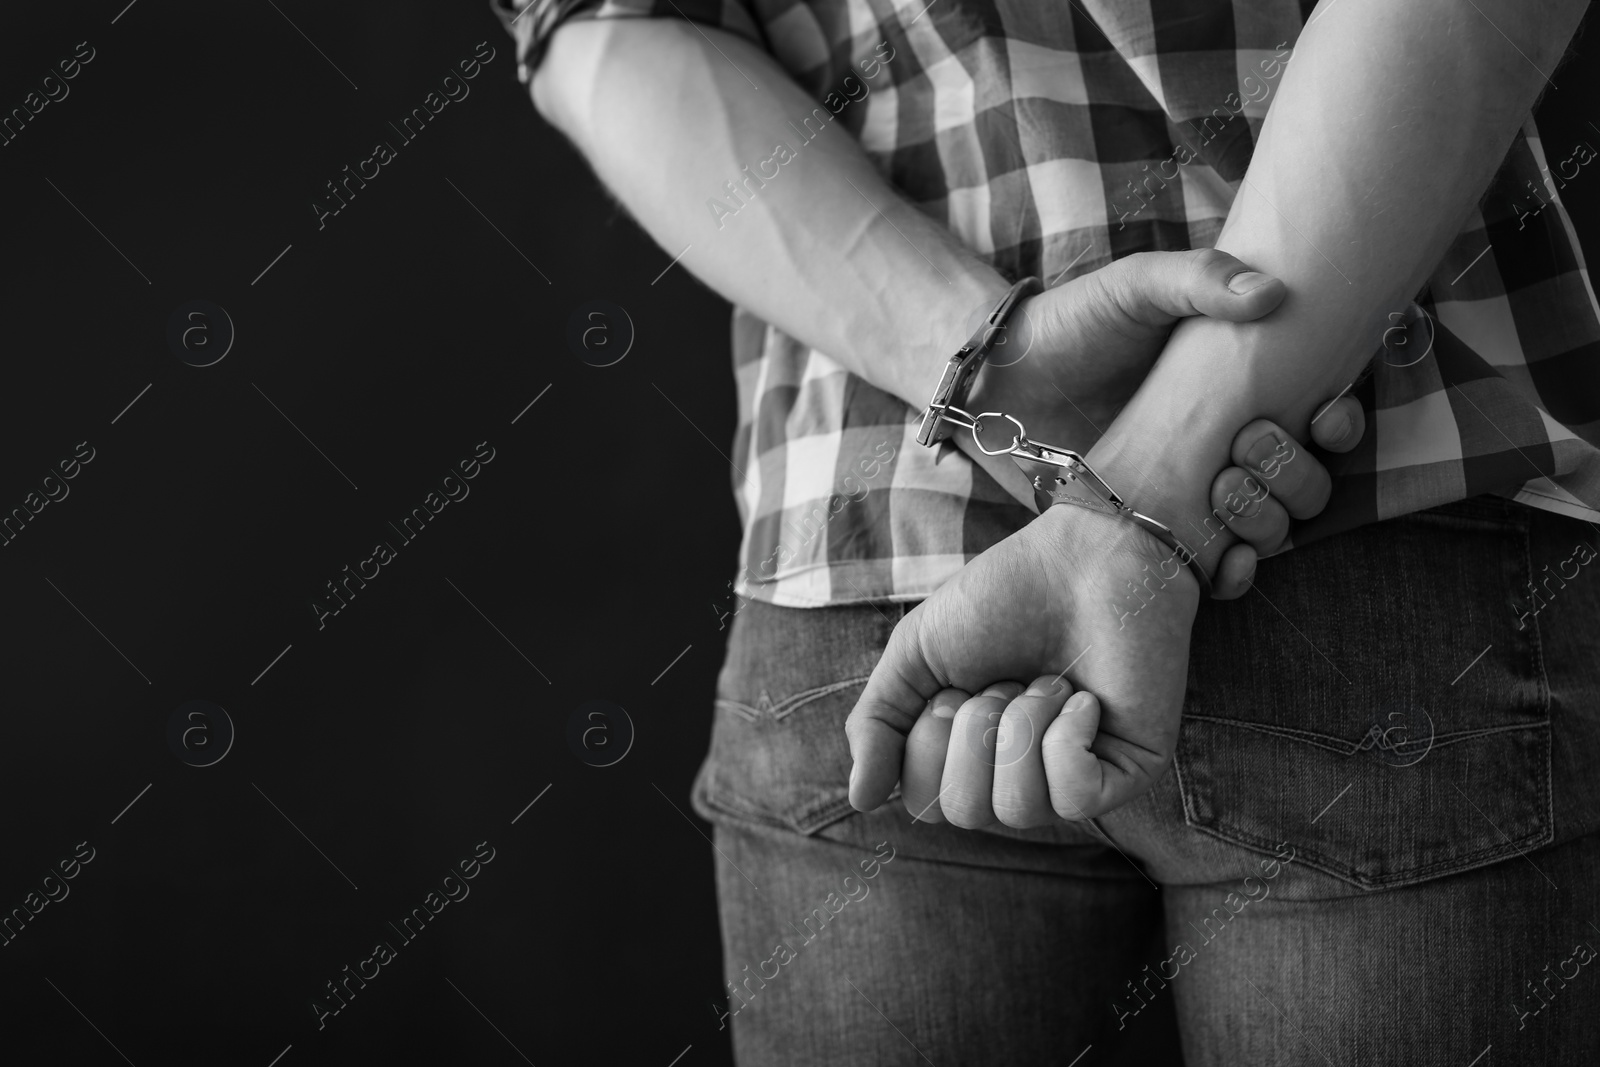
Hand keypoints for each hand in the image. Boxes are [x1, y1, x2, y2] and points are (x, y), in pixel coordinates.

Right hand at [846, 400, 1365, 824]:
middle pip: (966, 813)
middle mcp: (1019, 778)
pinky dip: (1065, 738)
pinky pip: (1074, 797)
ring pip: (1019, 809)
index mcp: (970, 758)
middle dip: (974, 731)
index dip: (929, 741)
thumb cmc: (1004, 598)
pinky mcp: (1126, 772)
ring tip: (1047, 681)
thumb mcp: (917, 653)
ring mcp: (1074, 779)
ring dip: (1022, 725)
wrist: (1086, 555)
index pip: (926, 802)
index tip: (959, 684)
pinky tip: (1083, 698)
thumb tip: (857, 799)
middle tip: (1002, 680)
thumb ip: (879, 723)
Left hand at [958, 249, 1361, 587]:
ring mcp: (1195, 492)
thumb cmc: (1071, 325)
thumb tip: (1273, 295)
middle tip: (1250, 450)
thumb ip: (1197, 278)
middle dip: (1300, 475)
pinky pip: (1216, 567)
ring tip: (1225, 496)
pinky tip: (1226, 566)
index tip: (1325, 415)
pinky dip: (1234, 573)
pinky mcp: (1157, 533)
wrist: (998, 386)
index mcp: (1240, 384)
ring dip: (1270, 522)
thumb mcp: (1132, 288)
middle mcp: (1228, 442)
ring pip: (1271, 524)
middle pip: (1305, 476)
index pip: (1320, 410)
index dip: (1339, 419)